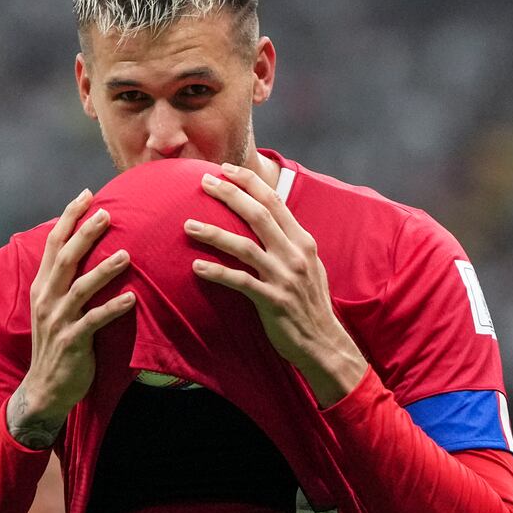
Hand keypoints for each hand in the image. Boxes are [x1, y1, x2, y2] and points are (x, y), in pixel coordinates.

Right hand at [8, 189, 134, 447]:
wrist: (45, 387)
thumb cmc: (58, 341)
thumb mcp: (55, 305)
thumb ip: (66, 278)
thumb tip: (85, 246)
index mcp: (43, 285)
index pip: (54, 244)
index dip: (69, 218)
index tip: (87, 195)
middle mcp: (46, 298)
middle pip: (65, 259)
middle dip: (86, 234)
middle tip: (107, 214)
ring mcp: (58, 320)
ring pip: (80, 288)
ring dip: (103, 271)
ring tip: (126, 255)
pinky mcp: (72, 342)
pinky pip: (93, 322)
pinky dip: (112, 309)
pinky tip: (132, 299)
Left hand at [184, 163, 365, 406]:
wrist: (324, 343)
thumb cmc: (309, 303)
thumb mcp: (308, 265)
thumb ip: (289, 242)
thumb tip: (266, 220)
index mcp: (303, 241)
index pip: (274, 201)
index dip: (249, 182)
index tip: (226, 169)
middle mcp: (295, 254)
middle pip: (258, 215)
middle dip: (230, 194)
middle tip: (204, 182)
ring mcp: (284, 277)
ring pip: (244, 246)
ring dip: (214, 233)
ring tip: (188, 225)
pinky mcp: (272, 301)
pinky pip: (240, 281)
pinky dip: (217, 272)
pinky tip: (196, 267)